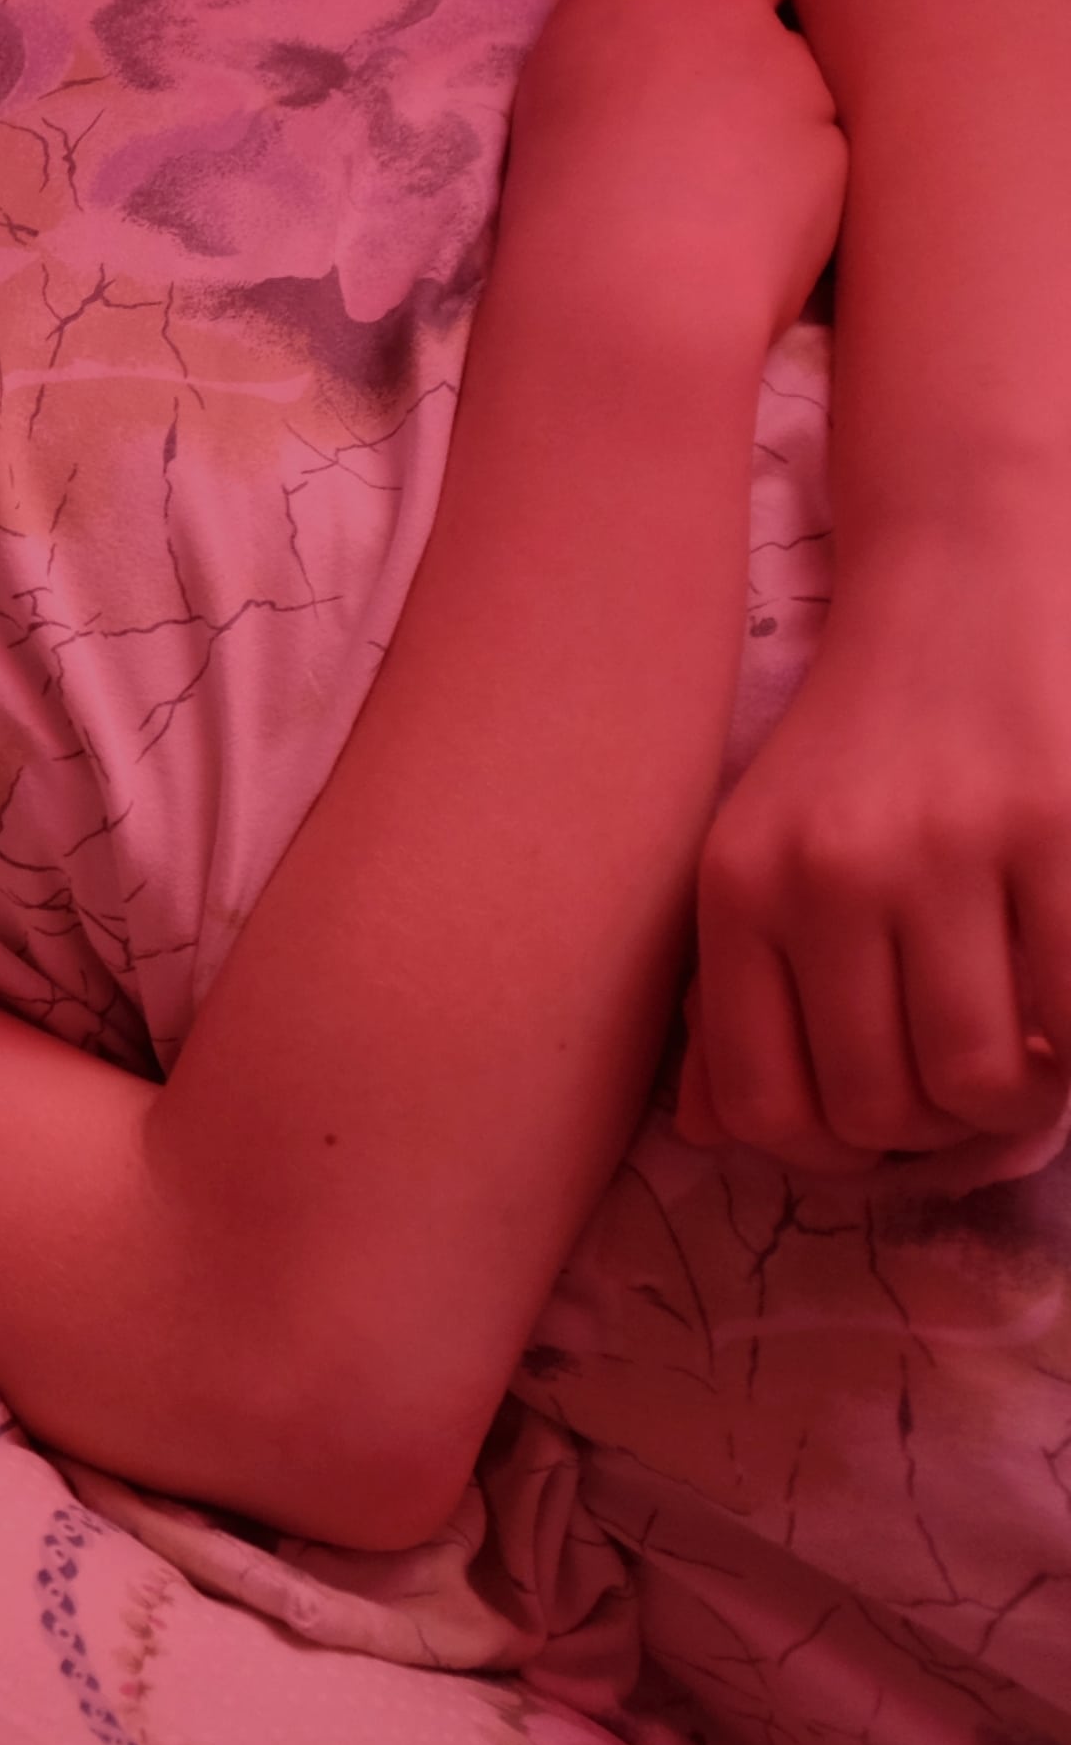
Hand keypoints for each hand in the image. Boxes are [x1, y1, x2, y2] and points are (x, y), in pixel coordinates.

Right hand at [500, 0, 845, 351]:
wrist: (630, 297)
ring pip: (789, 55)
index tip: (638, 22)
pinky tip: (745, 217)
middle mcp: (722, 4)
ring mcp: (791, 68)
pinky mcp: (834, 136)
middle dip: (733, 4)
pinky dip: (789, 163)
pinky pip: (815, 132)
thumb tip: (643, 41)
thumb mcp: (548, 92)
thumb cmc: (553, 203)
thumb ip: (607, 40)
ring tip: (716, 173)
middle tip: (694, 78)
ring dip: (765, 91)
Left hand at [681, 559, 1070, 1175]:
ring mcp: (949, 851)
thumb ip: (735, 994)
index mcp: (738, 890)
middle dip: (939, 1129)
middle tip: (973, 1081)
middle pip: (884, 1111)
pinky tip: (1063, 1000)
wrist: (961, 589)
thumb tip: (709, 1138)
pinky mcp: (1062, 828)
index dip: (834, 1155)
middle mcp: (829, 874)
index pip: (765, 1110)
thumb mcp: (760, 854)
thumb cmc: (860, 751)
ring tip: (1031, 1046)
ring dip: (1022, 1096)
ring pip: (986, 1081)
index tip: (882, 1122)